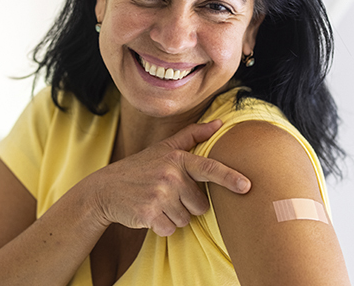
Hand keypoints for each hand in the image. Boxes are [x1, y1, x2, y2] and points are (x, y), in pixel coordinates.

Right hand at [84, 120, 250, 236]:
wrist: (106, 189)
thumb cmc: (140, 168)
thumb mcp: (164, 148)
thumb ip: (193, 135)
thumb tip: (220, 123)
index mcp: (177, 159)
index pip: (209, 169)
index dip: (230, 178)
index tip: (247, 186)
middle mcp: (169, 175)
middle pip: (200, 205)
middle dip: (187, 205)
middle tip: (167, 195)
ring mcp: (159, 195)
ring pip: (185, 220)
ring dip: (173, 216)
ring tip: (156, 203)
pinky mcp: (149, 214)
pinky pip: (170, 230)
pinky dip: (162, 226)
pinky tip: (149, 214)